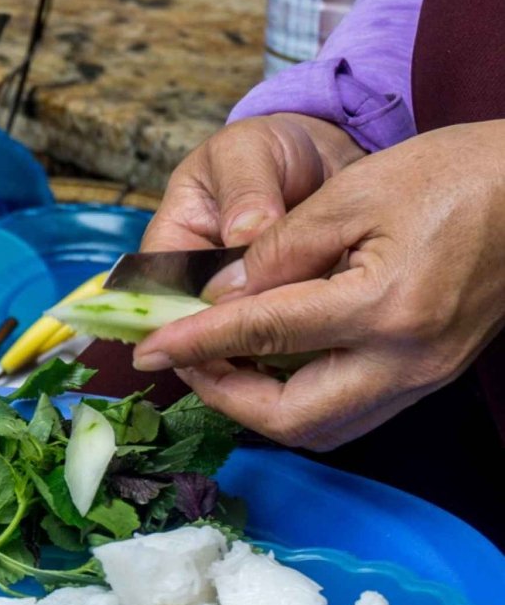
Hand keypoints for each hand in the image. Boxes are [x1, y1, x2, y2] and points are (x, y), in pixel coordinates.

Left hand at [132, 121, 504, 449]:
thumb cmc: (454, 175)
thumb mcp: (353, 193)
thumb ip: (277, 251)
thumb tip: (217, 297)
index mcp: (384, 306)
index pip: (265, 335)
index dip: (197, 344)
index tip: (149, 348)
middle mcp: (407, 360)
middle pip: (292, 419)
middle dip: (226, 398)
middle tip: (187, 361)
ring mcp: (424, 377)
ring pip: (323, 429)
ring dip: (261, 408)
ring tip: (221, 363)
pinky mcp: (431, 376)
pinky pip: (352, 413)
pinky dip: (301, 401)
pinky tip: (273, 365)